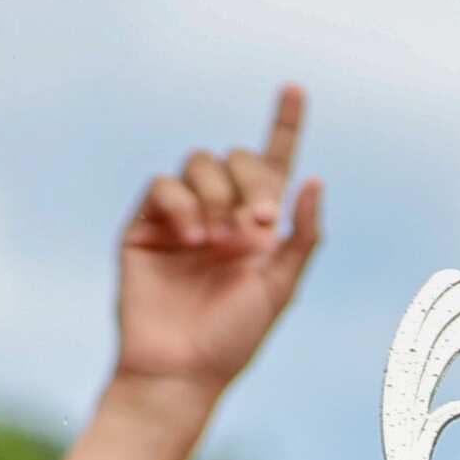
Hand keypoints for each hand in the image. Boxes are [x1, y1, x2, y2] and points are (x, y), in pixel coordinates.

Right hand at [114, 86, 323, 398]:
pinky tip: (192, 239)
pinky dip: (182, 205)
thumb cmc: (231, 340)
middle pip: (236, 157)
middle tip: (258, 226)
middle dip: (250, 183)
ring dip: (217, 195)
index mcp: (259, 225)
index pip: (273, 163)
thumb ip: (301, 237)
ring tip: (218, 242)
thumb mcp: (279, 289)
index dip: (285, 124)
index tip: (295, 88)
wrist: (178, 371)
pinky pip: (163, 187)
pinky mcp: (145, 227)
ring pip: (199, 164)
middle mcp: (221, 213)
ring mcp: (181, 217)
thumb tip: (314, 179)